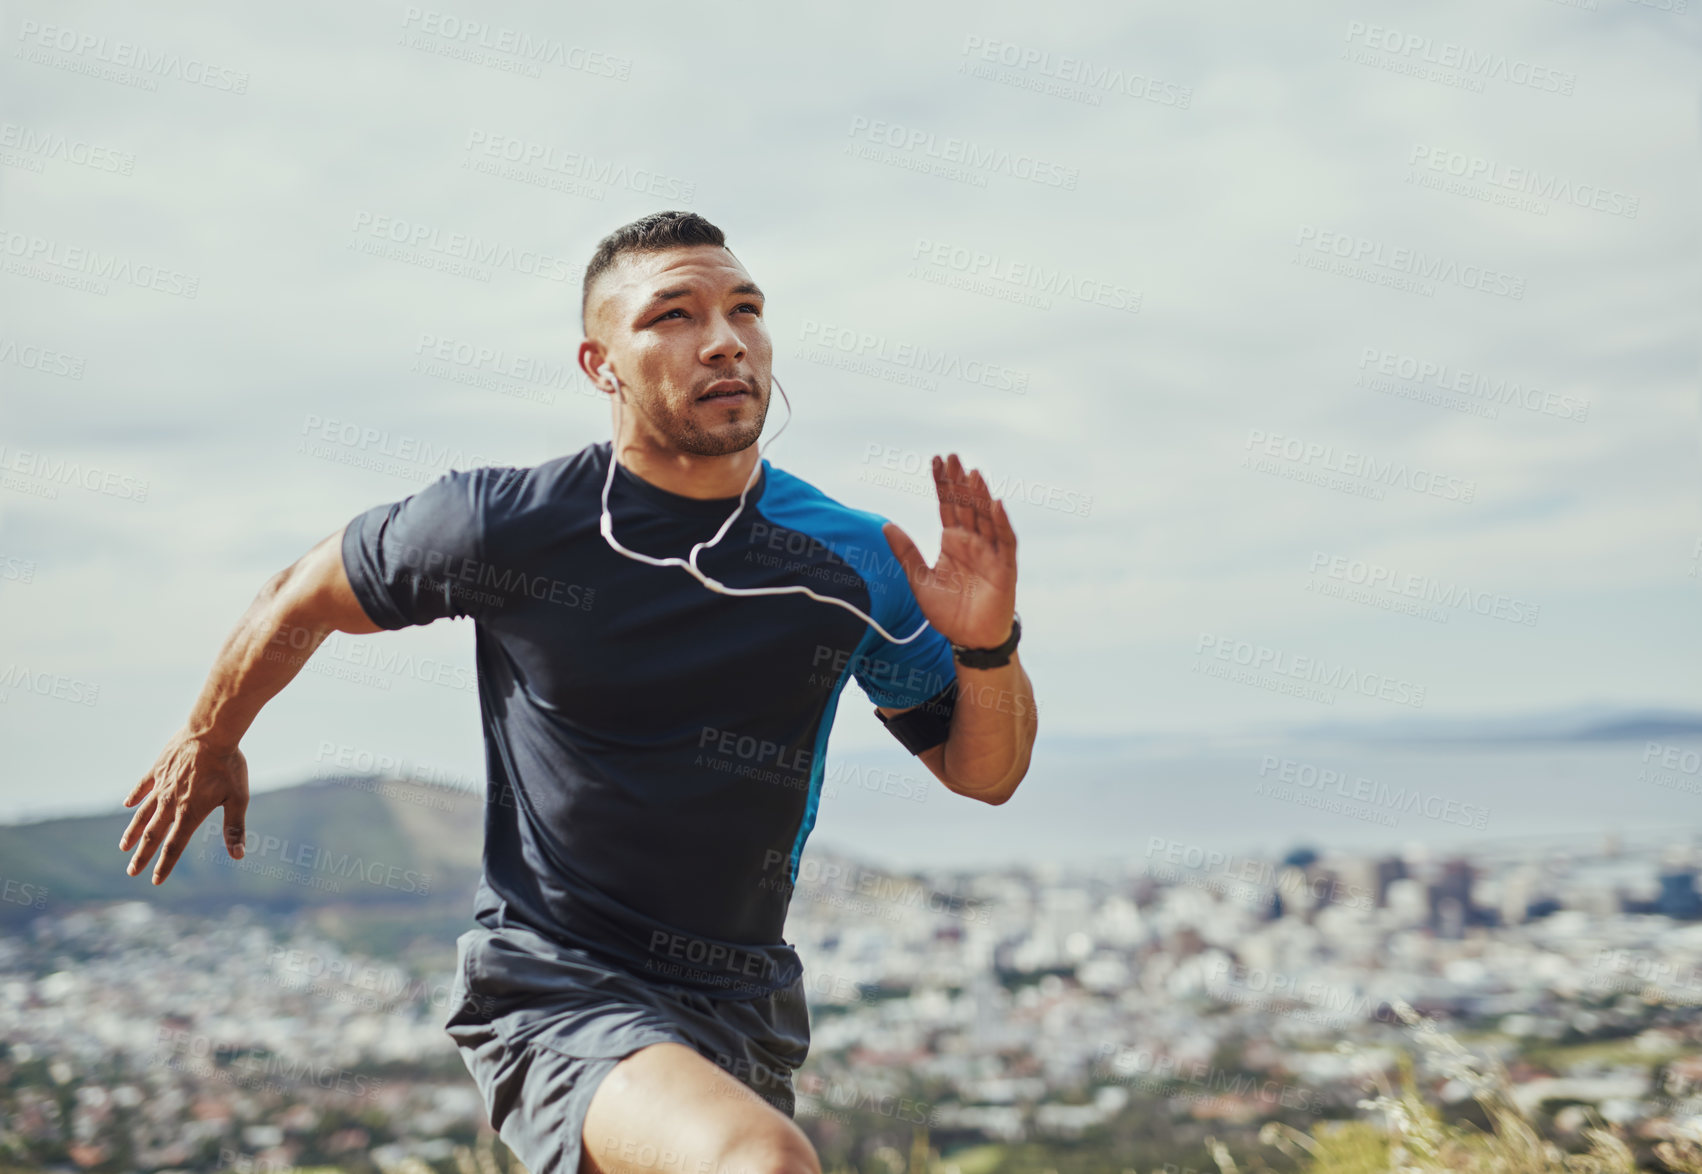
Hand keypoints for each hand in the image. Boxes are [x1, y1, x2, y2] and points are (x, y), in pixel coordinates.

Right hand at [119, 730, 249, 884]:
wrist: (211, 732)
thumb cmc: (228, 766)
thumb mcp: (238, 799)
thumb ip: (234, 828)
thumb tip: (239, 855)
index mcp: (189, 813)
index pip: (174, 846)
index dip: (164, 865)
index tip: (155, 880)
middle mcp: (170, 803)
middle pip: (153, 835)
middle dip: (142, 855)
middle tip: (131, 871)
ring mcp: (161, 785)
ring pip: (143, 813)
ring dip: (133, 831)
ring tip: (124, 846)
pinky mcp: (157, 769)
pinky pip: (143, 786)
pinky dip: (135, 796)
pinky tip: (128, 804)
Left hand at [881, 453, 1017, 649]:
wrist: (969, 640)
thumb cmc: (948, 612)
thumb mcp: (919, 580)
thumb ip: (905, 552)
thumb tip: (885, 525)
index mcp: (953, 542)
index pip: (948, 505)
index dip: (943, 483)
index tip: (935, 460)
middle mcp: (973, 542)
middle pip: (967, 505)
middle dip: (960, 482)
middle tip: (952, 456)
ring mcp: (990, 553)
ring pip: (986, 518)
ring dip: (981, 496)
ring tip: (972, 473)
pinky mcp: (1005, 568)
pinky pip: (1005, 541)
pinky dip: (1001, 523)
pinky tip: (996, 504)